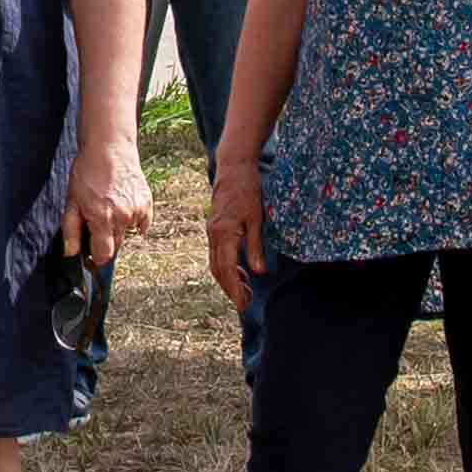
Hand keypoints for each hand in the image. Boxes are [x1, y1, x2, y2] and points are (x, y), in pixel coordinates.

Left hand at [61, 133, 151, 264]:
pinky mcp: (147, 203)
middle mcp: (122, 217)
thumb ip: (71, 230)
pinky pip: (141, 224)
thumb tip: (71, 253)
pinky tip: (122, 204)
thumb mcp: (72, 201)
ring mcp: (137, 211)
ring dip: (119, 228)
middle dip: (106, 240)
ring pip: (127, 233)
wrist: (109, 149)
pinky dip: (133, 220)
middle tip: (96, 220)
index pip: (104, 255)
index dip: (96, 257)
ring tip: (109, 206)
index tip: (91, 252)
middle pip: (116, 245)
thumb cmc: (87, 173)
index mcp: (102, 219)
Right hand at [205, 160, 270, 308]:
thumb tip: (260, 272)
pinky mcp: (214, 227)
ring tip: (245, 291)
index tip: (244, 304)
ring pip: (216, 263)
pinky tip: (241, 271)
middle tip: (245, 304)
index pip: (227, 269)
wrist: (233, 167)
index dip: (235, 289)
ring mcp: (212, 230)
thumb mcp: (257, 218)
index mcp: (224, 233)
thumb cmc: (248, 190)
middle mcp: (214, 234)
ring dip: (229, 279)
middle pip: (218, 270)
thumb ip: (256, 246)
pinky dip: (227, 266)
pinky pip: (217, 253)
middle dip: (231, 289)